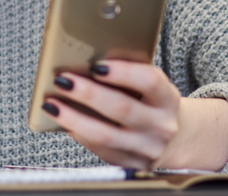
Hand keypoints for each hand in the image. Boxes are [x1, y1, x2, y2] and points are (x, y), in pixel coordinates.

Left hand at [42, 60, 227, 170]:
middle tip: (63, 80)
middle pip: (122, 108)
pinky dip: (80, 134)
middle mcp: (162, 126)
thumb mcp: (150, 87)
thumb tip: (84, 63)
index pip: (150, 81)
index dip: (123, 72)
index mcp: (168, 99)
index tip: (96, 65)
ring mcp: (148, 149)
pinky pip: (101, 150)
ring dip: (74, 119)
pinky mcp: (132, 164)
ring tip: (52, 104)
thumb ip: (127, 76)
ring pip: (106, 135)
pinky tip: (65, 123)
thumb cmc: (151, 102)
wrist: (175, 138)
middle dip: (88, 93)